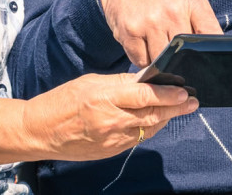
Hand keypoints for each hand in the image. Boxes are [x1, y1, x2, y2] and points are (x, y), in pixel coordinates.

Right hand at [21, 72, 198, 160]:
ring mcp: (111, 139)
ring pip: (149, 128)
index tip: (184, 90)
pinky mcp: (111, 151)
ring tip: (180, 108)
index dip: (167, 94)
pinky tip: (157, 120)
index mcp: (104, 97)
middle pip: (152, 114)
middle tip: (192, 100)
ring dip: (166, 118)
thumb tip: (146, 80)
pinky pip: (138, 139)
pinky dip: (150, 128)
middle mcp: (111, 120)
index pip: (144, 95)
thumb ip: (120, 82)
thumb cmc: (62, 101)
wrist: (39, 132)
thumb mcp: (91, 82)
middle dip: (176, 107)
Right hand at [97, 0, 222, 66]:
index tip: (212, 65)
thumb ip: (203, 23)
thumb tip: (214, 56)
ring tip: (158, 45)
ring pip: (161, 62)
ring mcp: (149, 22)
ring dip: (161, 62)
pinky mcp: (129, 32)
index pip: (211, 36)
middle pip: (184, 56)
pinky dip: (143, 59)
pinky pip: (141, 61)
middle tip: (178, 58)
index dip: (213, 54)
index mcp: (192, 2)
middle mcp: (172, 12)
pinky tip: (143, 43)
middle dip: (182, 61)